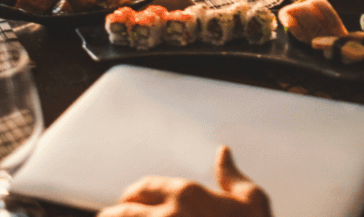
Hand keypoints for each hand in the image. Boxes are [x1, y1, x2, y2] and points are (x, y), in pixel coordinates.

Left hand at [97, 146, 270, 216]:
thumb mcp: (252, 200)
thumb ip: (232, 176)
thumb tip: (224, 153)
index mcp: (187, 195)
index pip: (143, 188)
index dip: (133, 194)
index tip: (130, 200)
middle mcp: (167, 216)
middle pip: (120, 212)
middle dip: (113, 215)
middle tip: (111, 216)